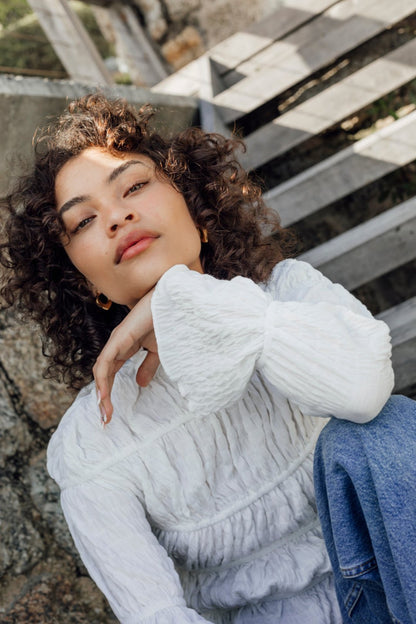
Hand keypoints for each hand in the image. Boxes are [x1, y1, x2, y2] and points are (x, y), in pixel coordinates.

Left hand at [93, 289, 159, 424]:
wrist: (174, 302)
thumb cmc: (167, 321)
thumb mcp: (158, 351)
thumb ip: (148, 367)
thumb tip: (140, 384)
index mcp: (124, 347)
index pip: (111, 373)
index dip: (109, 393)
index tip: (111, 414)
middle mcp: (116, 345)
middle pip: (103, 375)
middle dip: (103, 399)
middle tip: (105, 420)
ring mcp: (116, 341)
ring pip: (101, 371)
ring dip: (101, 393)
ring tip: (104, 412)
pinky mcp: (119, 338)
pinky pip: (105, 362)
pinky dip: (102, 379)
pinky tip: (104, 394)